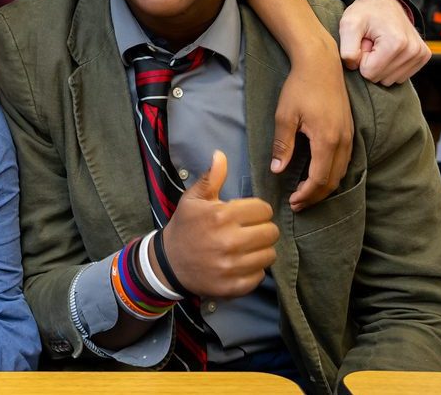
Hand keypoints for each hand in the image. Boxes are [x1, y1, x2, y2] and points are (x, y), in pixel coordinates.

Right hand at [158, 151, 277, 299]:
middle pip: (271, 232)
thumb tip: (220, 154)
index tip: (247, 215)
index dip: (257, 210)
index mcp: (221, 215)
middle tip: (248, 231)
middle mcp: (229, 241)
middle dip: (262, 229)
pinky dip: (253, 270)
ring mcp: (232, 266)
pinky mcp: (234, 285)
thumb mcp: (193, 199)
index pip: (263, 210)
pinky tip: (240, 263)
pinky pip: (260, 275)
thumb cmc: (185, 227)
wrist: (169, 262)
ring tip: (245, 247)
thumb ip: (211, 177)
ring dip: (260, 250)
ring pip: (269, 254)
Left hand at [270, 25, 350, 211]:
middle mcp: (343, 142)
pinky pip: (345, 161)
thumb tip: (278, 170)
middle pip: (333, 180)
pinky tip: (320, 174)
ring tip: (307, 193)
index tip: (293, 202)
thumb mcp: (285, 116)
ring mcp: (349, 136)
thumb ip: (283, 145)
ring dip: (325, 186)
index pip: (320, 179)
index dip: (307, 194)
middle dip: (316, 195)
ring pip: (342, 172)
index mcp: (327, 141)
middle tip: (298, 204)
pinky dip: (333, 173)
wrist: (321, 64)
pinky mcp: (349, 130)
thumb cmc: (300, 88)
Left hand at [341, 0, 428, 84]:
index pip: (369, 73)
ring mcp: (420, 54)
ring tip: (378, 45)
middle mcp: (413, 50)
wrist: (385, 2)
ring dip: (379, 64)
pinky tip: (388, 49)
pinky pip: (400, 76)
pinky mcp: (423, 57)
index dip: (360, 59)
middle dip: (370, 62)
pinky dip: (390, 66)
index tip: (363, 43)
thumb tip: (354, 67)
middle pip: (380, 78)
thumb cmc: (365, 12)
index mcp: (396, 43)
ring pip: (390, 80)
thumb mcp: (349, 24)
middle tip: (370, 43)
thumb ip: (347, 49)